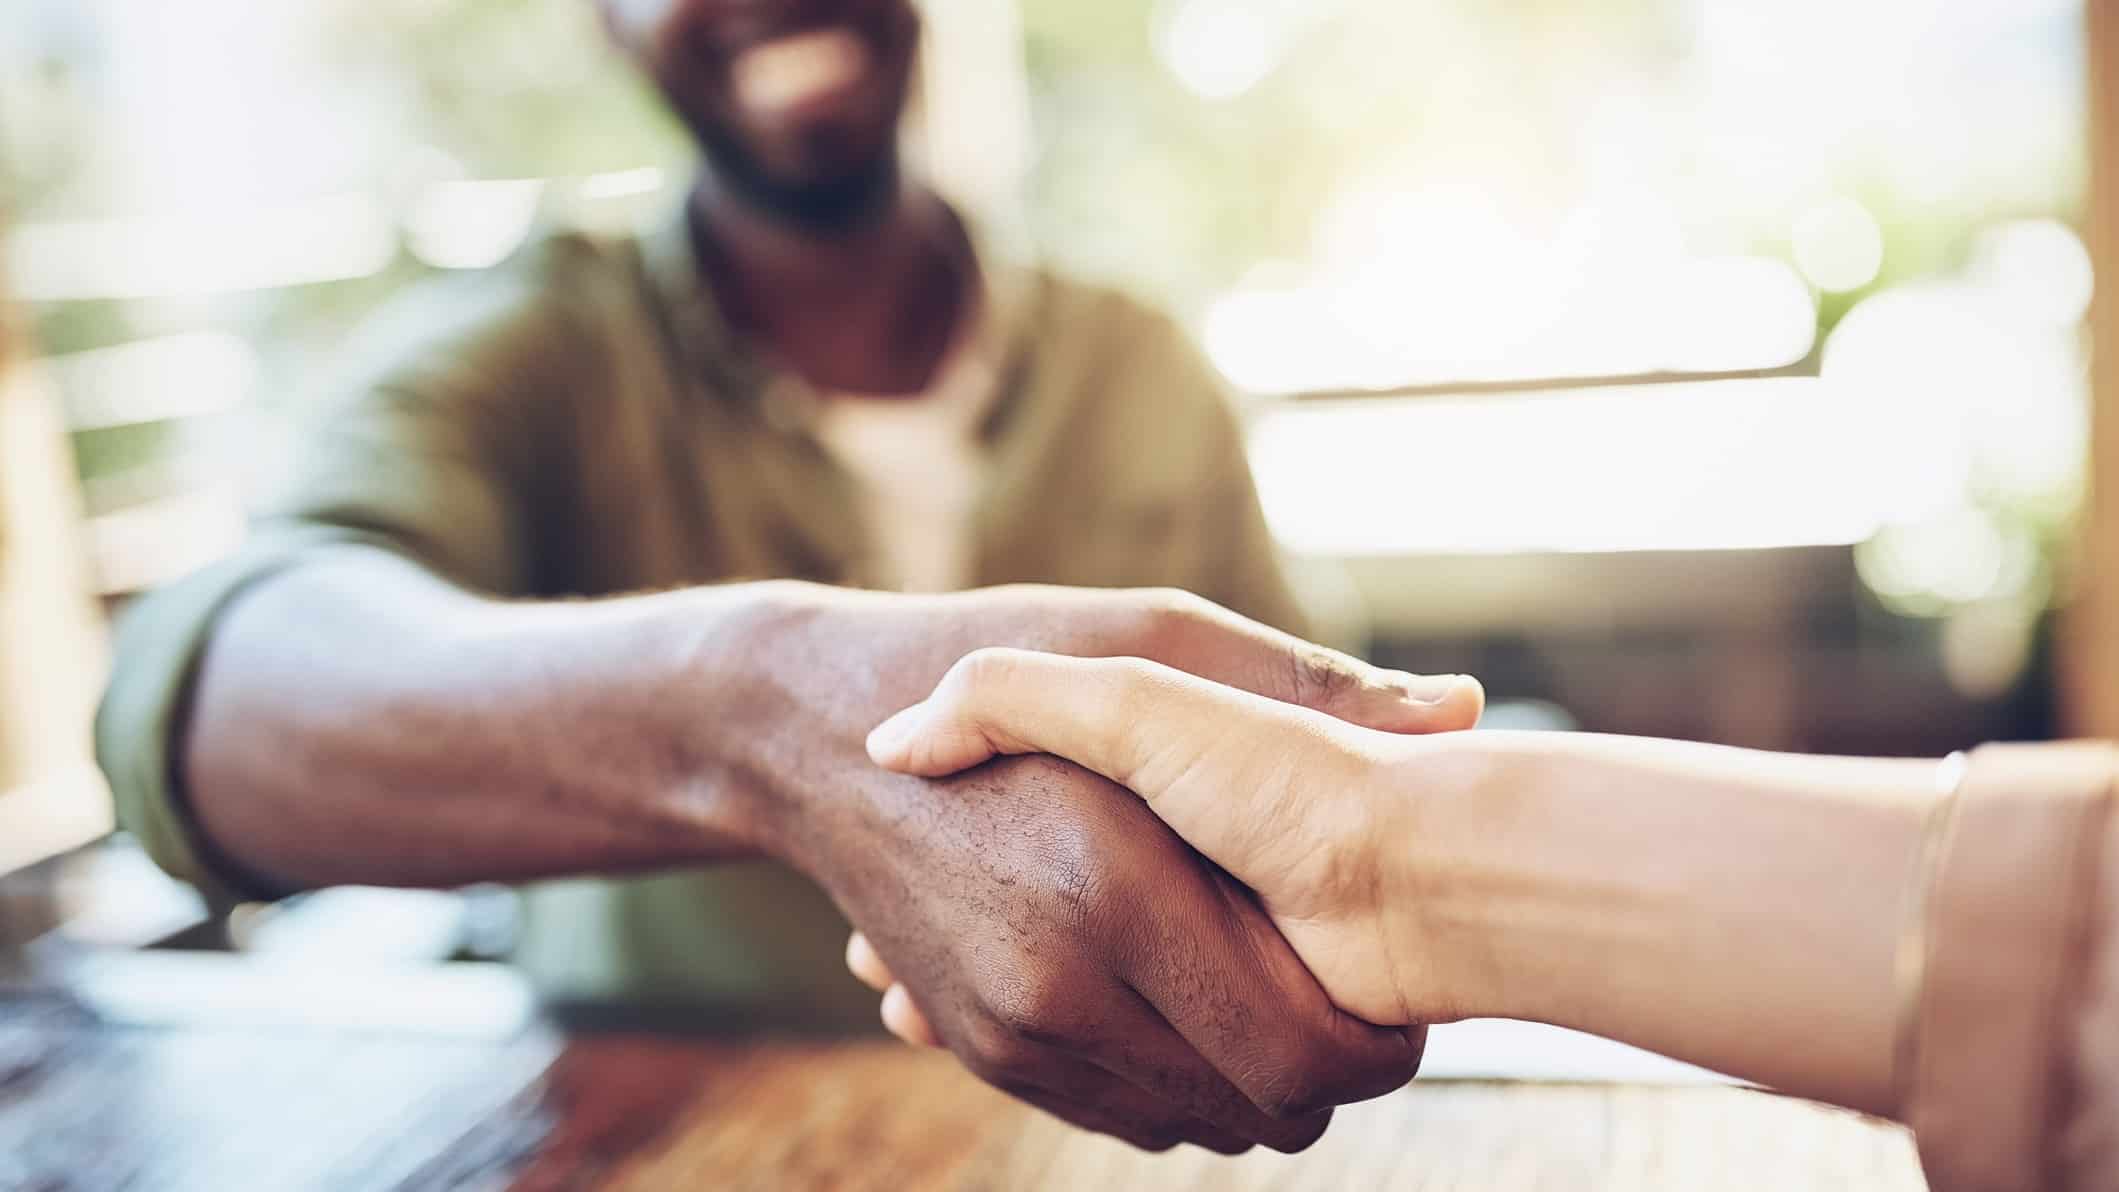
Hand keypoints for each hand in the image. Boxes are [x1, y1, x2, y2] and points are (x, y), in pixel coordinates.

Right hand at [728, 587, 1480, 1153]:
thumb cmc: (1000, 660)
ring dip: (1256, 1088)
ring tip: (1280, 1001)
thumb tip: (1463, 706)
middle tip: (1359, 1010)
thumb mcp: (1151, 639)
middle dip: (1331, 1076)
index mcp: (1118, 884)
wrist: (817, 738)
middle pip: (1261, 1109)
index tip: (1401, 993)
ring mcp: (1010, 1029)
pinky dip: (1180, 1087)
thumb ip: (1302, 681)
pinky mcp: (984, 1049)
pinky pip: (1120, 1117)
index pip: (1303, 1048)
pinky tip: (1199, 1011)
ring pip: (1195, 1127)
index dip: (1379, 1042)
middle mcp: (1057, 982)